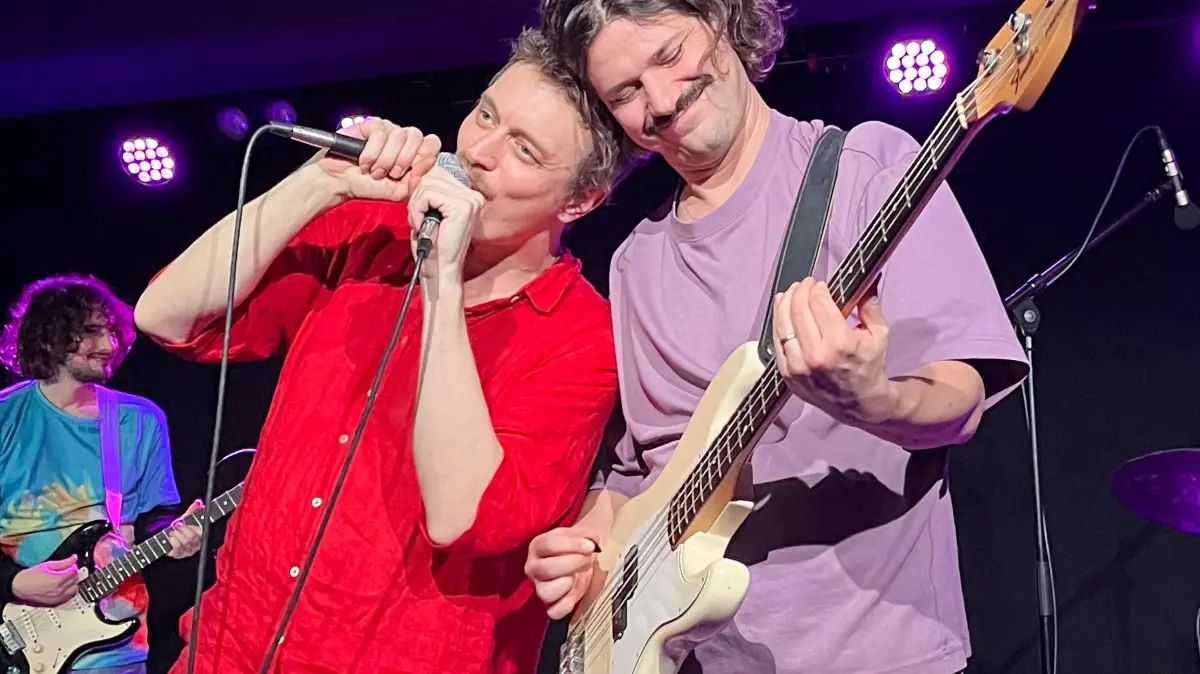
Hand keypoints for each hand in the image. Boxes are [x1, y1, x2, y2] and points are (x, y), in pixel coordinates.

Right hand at [11, 555, 84, 605]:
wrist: (19, 587)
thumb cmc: (29, 577)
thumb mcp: (46, 565)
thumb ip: (63, 562)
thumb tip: (74, 558)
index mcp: (57, 580)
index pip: (74, 571)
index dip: (73, 566)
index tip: (69, 564)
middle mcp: (59, 590)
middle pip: (75, 580)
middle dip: (72, 573)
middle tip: (66, 570)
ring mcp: (57, 598)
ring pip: (74, 589)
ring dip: (72, 583)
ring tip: (64, 579)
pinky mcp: (55, 602)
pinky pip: (69, 597)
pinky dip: (68, 591)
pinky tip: (62, 587)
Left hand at [166, 499, 204, 558]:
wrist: (172, 538)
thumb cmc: (182, 528)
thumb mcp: (188, 518)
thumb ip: (193, 510)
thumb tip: (198, 502)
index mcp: (201, 536)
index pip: (200, 533)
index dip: (189, 527)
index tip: (180, 522)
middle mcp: (197, 545)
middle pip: (191, 537)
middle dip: (181, 530)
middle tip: (175, 526)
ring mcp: (188, 551)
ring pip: (183, 543)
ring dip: (175, 535)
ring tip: (173, 532)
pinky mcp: (179, 555)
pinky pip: (176, 549)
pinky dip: (172, 542)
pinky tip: (171, 538)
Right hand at [317, 118, 440, 202]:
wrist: (341, 183)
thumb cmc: (368, 186)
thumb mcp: (399, 191)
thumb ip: (417, 180)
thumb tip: (429, 161)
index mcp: (413, 153)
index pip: (432, 142)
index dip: (426, 153)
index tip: (414, 169)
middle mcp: (402, 139)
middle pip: (416, 136)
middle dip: (403, 160)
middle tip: (390, 174)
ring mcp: (387, 130)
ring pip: (399, 135)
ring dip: (385, 159)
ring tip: (375, 171)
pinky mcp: (370, 125)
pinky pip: (379, 134)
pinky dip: (371, 152)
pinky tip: (364, 162)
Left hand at [406, 164, 484, 279]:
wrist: (438, 270)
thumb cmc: (431, 244)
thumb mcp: (424, 208)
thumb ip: (423, 186)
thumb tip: (421, 165)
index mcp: (467, 194)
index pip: (438, 171)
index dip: (421, 183)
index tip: (418, 204)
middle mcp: (473, 194)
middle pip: (432, 176)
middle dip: (417, 198)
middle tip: (420, 221)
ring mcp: (470, 200)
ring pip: (428, 185)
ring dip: (416, 206)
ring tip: (422, 225)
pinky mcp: (462, 207)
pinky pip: (428, 195)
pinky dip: (417, 211)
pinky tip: (424, 226)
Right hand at [525, 526, 600, 619]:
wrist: (583, 556)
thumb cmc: (579, 545)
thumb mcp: (582, 533)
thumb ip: (586, 536)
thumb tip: (591, 544)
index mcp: (538, 546)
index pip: (548, 545)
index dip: (571, 545)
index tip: (590, 546)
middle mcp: (533, 567)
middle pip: (546, 569)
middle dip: (572, 563)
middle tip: (587, 559)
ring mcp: (539, 587)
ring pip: (545, 592)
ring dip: (566, 584)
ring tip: (576, 576)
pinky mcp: (550, 603)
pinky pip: (553, 611)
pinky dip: (565, 605)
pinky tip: (575, 592)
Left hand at [772, 277, 895, 423]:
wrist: (859, 404)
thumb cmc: (870, 366)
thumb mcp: (879, 334)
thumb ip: (870, 304)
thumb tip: (866, 277)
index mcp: (840, 344)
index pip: (819, 304)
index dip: (817, 289)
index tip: (819, 284)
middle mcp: (816, 355)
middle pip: (798, 310)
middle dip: (800, 291)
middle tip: (805, 284)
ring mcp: (798, 366)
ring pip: (783, 324)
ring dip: (785, 303)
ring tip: (790, 293)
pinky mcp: (787, 374)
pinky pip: (777, 341)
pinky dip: (778, 323)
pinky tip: (783, 312)